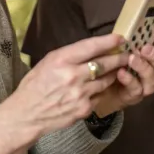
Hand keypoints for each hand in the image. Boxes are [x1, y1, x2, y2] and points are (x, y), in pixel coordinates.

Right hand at [0, 34, 128, 153]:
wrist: (27, 114)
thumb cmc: (35, 85)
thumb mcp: (47, 62)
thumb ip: (69, 55)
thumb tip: (92, 48)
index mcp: (61, 60)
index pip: (91, 47)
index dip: (109, 42)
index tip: (120, 38)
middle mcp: (72, 76)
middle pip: (104, 63)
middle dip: (119, 58)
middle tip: (127, 54)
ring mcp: (80, 94)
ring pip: (106, 80)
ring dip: (113, 74)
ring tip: (116, 69)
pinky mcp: (84, 109)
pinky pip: (99, 96)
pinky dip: (101, 91)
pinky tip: (99, 88)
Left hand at [92, 25, 153, 116]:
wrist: (99, 89)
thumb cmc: (111, 65)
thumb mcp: (118, 50)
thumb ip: (127, 41)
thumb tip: (129, 27)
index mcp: (150, 60)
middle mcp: (152, 74)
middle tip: (145, 48)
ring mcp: (144, 87)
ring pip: (152, 80)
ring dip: (143, 68)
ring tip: (131, 58)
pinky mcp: (133, 97)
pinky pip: (136, 89)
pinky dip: (129, 80)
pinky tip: (121, 72)